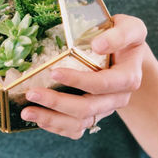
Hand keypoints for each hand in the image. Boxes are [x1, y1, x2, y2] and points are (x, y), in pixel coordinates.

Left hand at [21, 14, 146, 138]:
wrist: (129, 54)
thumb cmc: (126, 37)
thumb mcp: (130, 28)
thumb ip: (119, 35)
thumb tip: (98, 46)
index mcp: (127, 78)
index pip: (102, 84)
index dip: (78, 80)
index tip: (53, 71)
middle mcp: (118, 98)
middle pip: (87, 108)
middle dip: (57, 102)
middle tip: (31, 93)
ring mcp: (106, 108)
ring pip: (80, 123)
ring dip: (52, 119)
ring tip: (27, 111)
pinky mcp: (95, 114)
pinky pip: (77, 128)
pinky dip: (57, 127)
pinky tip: (39, 119)